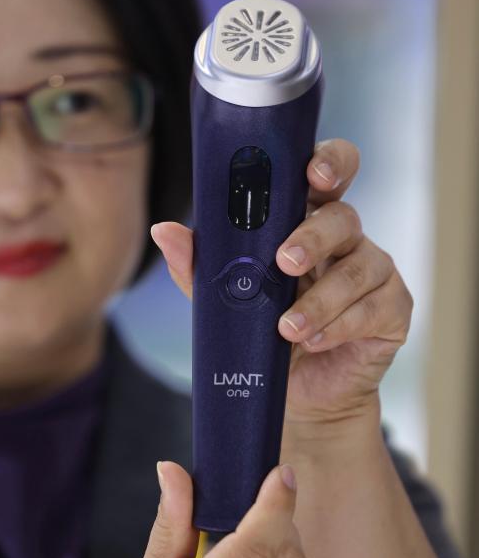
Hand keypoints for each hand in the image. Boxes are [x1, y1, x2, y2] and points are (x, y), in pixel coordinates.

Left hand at [150, 139, 413, 427]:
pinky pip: (373, 308)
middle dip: (313, 236)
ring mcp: (374, 271)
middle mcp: (345, 239)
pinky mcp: (393, 308)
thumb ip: (201, 266)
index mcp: (306, 220)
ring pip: (357, 268)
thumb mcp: (228, 301)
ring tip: (286, 328)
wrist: (298, 396)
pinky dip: (339, 326)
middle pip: (343, 216)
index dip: (328, 162)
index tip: (313, 173)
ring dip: (319, 299)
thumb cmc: (265, 335)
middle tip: (284, 263)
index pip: (327, 174)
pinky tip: (312, 341)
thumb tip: (164, 231)